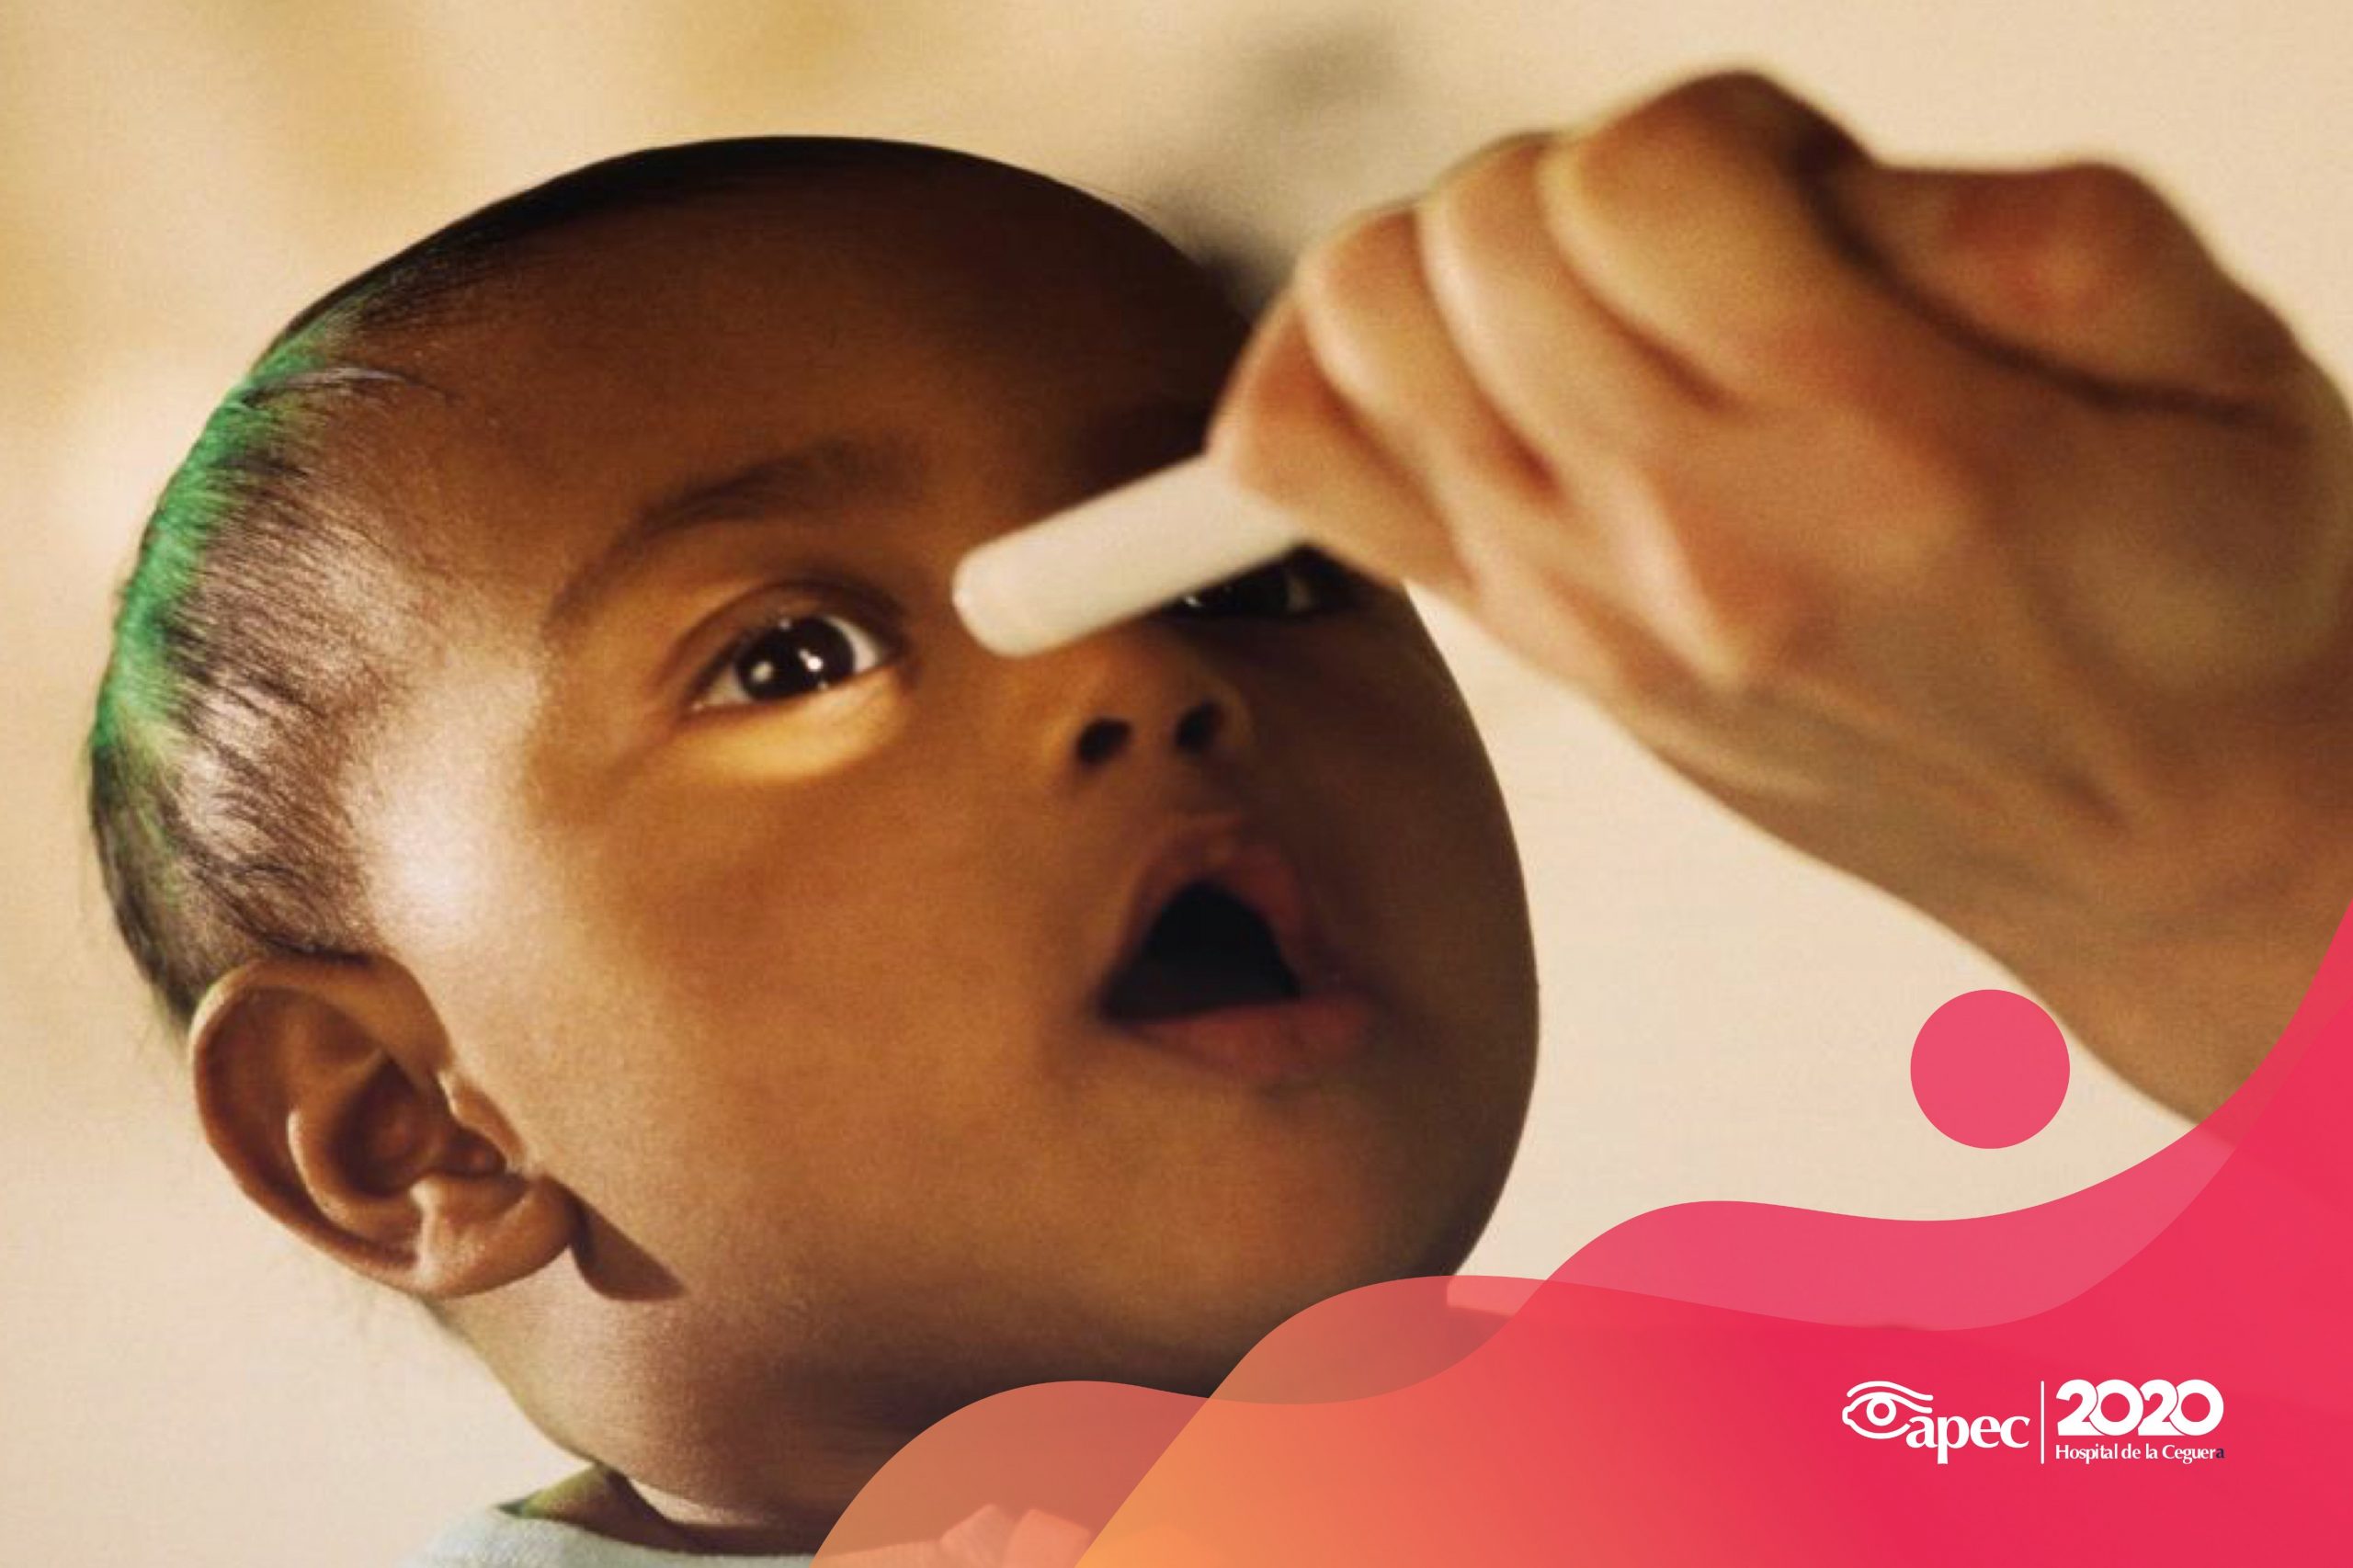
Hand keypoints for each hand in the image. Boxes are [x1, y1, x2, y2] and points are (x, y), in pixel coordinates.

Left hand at [1208, 71, 2352, 1119]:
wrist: (2154, 840)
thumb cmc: (2194, 601)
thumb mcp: (2219, 366)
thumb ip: (2011, 225)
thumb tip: (1801, 178)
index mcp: (1877, 456)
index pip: (1635, 181)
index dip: (1714, 127)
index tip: (1793, 189)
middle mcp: (1690, 546)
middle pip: (1475, 241)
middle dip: (1582, 182)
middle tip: (1700, 247)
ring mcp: (1582, 606)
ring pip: (1356, 330)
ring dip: (1454, 261)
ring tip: (1595, 305)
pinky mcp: (1531, 641)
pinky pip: (1299, 464)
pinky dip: (1329, 375)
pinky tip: (1458, 371)